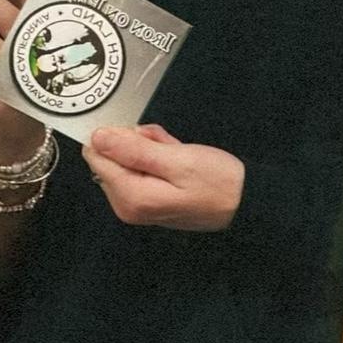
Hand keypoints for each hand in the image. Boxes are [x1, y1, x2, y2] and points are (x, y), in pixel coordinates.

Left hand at [82, 124, 245, 231]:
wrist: (246, 203)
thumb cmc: (217, 182)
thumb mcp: (176, 159)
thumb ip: (133, 149)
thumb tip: (97, 138)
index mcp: (130, 196)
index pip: (96, 155)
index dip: (119, 136)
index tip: (146, 137)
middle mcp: (127, 205)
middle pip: (110, 157)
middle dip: (135, 143)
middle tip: (166, 146)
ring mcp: (137, 206)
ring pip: (127, 160)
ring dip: (149, 148)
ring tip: (176, 153)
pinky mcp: (149, 202)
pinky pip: (140, 170)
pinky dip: (156, 158)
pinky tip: (176, 159)